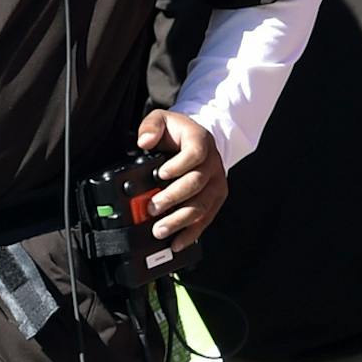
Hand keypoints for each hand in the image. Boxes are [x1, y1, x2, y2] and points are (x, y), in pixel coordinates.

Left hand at [135, 109, 226, 251]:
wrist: (196, 141)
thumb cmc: (177, 133)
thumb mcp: (161, 119)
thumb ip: (151, 126)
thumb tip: (145, 141)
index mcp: (201, 141)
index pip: (195, 154)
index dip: (178, 165)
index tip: (160, 174)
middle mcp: (213, 164)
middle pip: (196, 184)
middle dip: (173, 198)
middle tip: (152, 207)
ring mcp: (216, 183)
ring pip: (201, 206)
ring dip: (179, 220)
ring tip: (160, 229)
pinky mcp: (215, 200)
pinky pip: (205, 219)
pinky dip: (191, 233)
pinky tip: (177, 242)